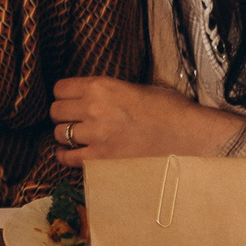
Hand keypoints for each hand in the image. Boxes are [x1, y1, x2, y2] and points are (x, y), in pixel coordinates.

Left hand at [47, 77, 245, 167]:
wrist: (189, 135)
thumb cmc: (170, 110)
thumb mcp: (137, 87)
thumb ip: (110, 90)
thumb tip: (95, 95)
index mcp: (102, 86)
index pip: (60, 88)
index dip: (64, 95)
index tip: (69, 100)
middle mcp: (94, 108)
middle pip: (56, 111)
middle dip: (62, 115)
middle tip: (71, 120)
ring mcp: (96, 134)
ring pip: (59, 134)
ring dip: (65, 136)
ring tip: (75, 137)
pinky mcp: (102, 158)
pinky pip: (68, 158)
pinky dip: (65, 156)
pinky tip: (69, 154)